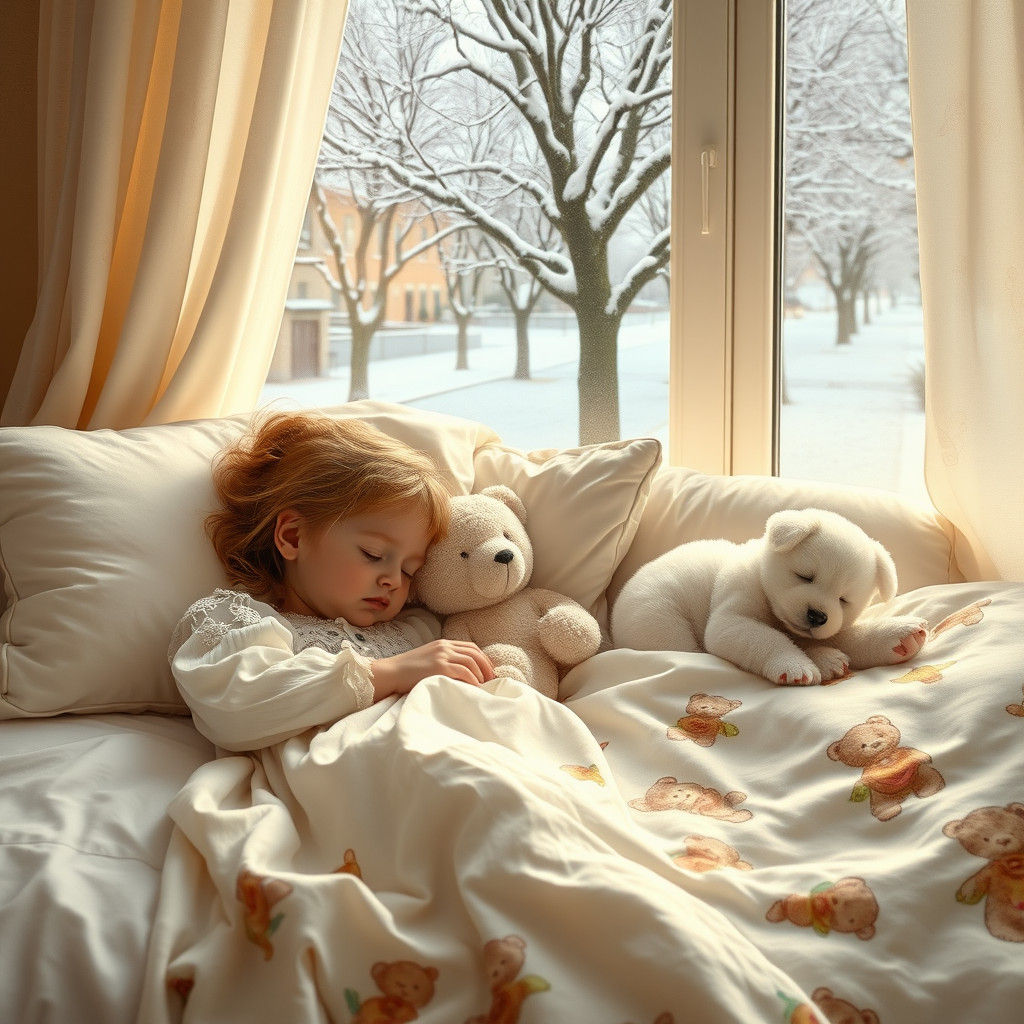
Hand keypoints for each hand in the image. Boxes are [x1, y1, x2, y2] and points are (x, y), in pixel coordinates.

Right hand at [371, 640, 494, 700]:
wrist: (390, 673)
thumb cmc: (406, 672)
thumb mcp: (427, 660)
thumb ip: (442, 661)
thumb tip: (460, 674)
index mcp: (442, 643)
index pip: (470, 647)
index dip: (483, 658)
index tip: (488, 671)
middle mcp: (444, 647)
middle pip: (474, 653)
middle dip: (486, 666)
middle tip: (491, 680)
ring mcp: (442, 656)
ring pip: (472, 661)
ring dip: (481, 674)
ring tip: (484, 686)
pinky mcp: (439, 667)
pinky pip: (464, 672)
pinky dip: (473, 680)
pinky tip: (476, 688)